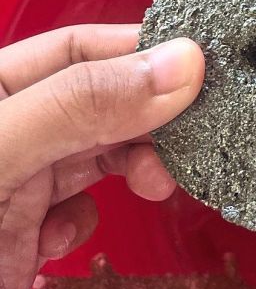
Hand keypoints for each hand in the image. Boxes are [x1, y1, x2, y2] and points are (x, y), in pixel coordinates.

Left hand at [0, 26, 202, 288]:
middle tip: (192, 138)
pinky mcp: (14, 239)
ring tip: (154, 184)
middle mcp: (0, 130)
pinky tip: (65, 239)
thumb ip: (78, 107)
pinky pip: (73, 210)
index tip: (202, 68)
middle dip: (143, 115)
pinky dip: (85, 219)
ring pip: (91, 155)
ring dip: (129, 165)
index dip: (137, 52)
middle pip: (93, 100)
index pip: (73, 49)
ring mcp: (6, 184)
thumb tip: (182, 63)